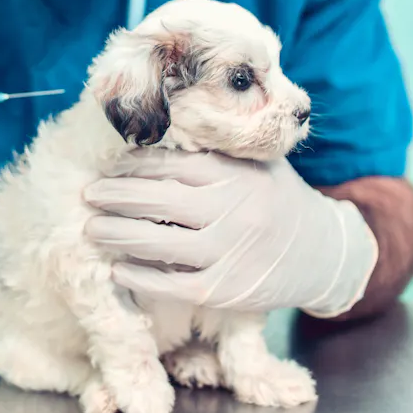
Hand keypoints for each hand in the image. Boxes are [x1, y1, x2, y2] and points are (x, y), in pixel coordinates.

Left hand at [83, 150, 377, 316]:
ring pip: (159, 243)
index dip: (133, 166)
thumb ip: (219, 147)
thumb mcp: (258, 162)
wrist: (324, 253)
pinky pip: (172, 285)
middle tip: (88, 194)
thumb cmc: (278, 198)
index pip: (171, 165)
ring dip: (117, 235)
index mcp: (234, 174)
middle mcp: (231, 211)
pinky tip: (118, 269)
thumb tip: (162, 122)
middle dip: (116, 197)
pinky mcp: (225, 290)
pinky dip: (141, 278)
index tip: (108, 166)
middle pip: (158, 202)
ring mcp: (227, 253)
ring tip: (91, 228)